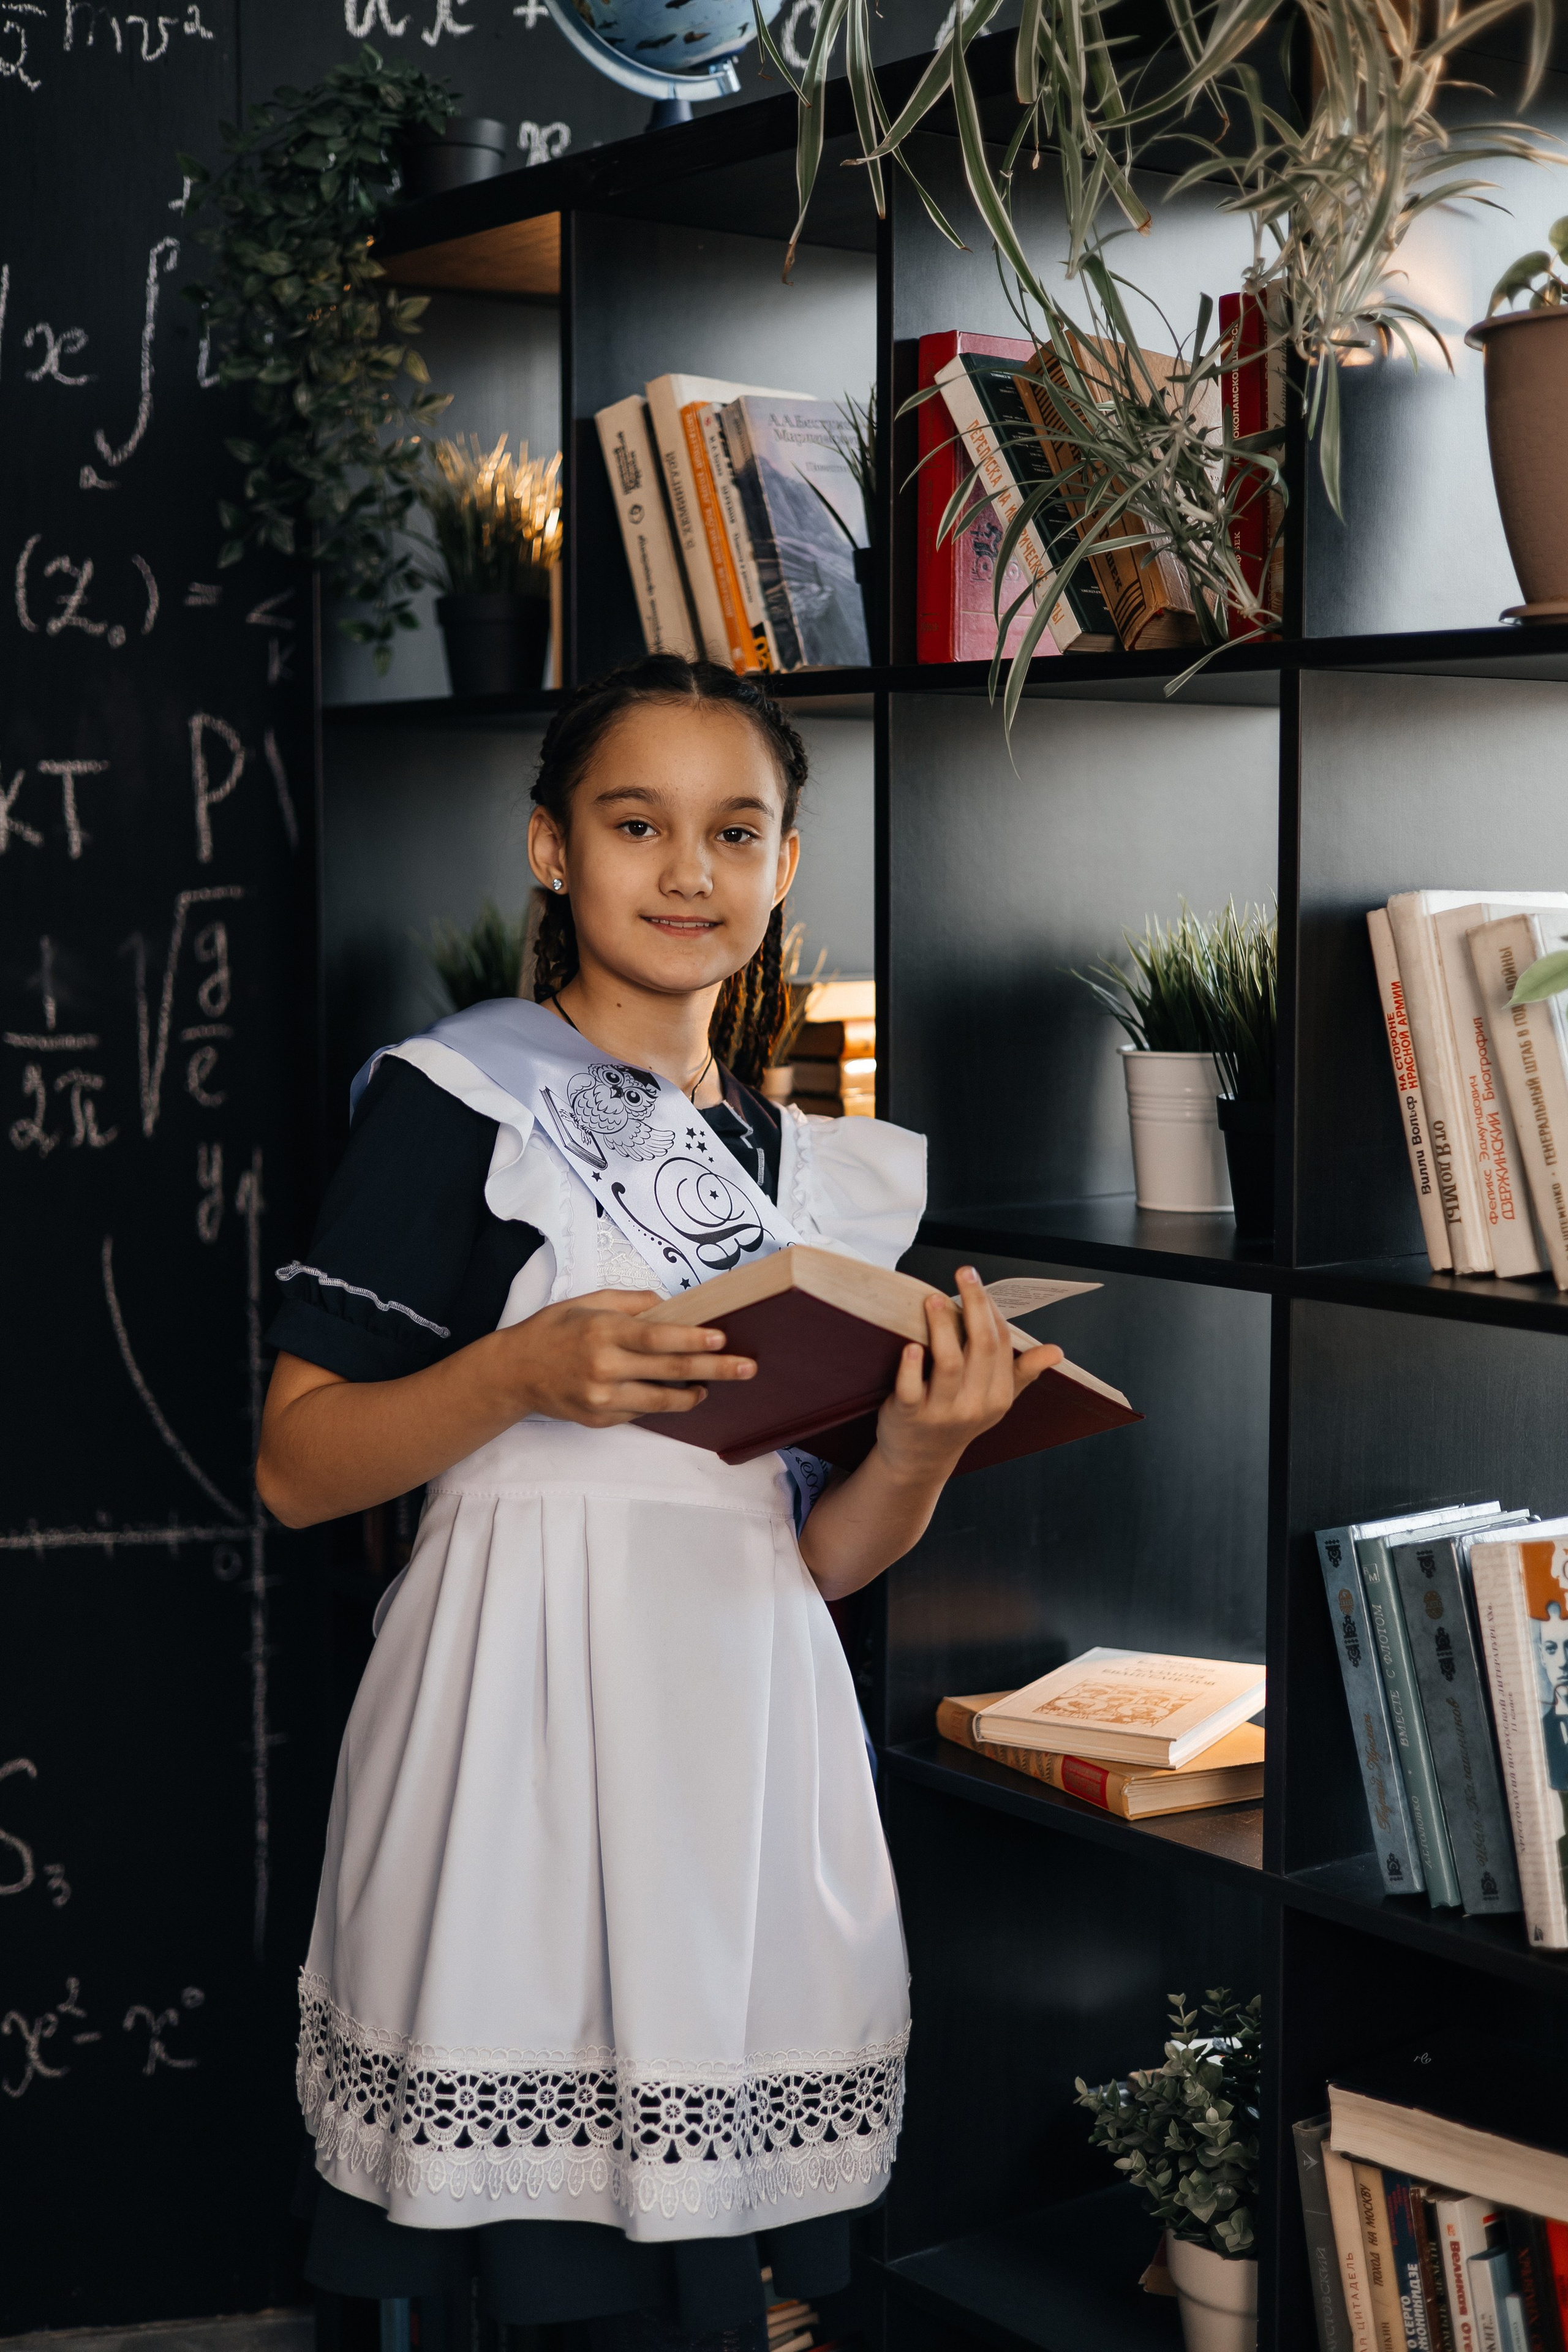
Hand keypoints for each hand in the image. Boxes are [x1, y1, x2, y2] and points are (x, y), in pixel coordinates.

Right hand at [493, 1288, 755, 1427]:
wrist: (515, 1371)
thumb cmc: (555, 1330)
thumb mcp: (589, 1301)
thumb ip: (633, 1303)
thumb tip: (673, 1306)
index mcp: (603, 1331)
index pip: (658, 1338)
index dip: (693, 1340)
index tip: (722, 1339)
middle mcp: (604, 1367)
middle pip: (670, 1372)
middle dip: (715, 1370)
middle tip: (747, 1368)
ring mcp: (602, 1399)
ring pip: (662, 1401)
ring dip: (693, 1394)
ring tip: (711, 1386)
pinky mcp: (600, 1420)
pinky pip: (642, 1411)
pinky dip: (661, 1402)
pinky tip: (674, 1394)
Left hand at [871, 1266, 1061, 1484]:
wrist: (920, 1461)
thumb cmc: (957, 1419)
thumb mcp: (994, 1400)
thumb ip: (1022, 1372)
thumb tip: (1056, 1352)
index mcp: (999, 1395)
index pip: (1002, 1344)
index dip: (990, 1310)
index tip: (976, 1281)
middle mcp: (975, 1404)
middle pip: (982, 1347)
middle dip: (975, 1305)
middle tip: (963, 1273)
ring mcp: (942, 1412)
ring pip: (949, 1363)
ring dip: (942, 1327)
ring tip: (934, 1299)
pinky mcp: (909, 1416)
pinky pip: (912, 1388)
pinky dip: (911, 1366)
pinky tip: (910, 1344)